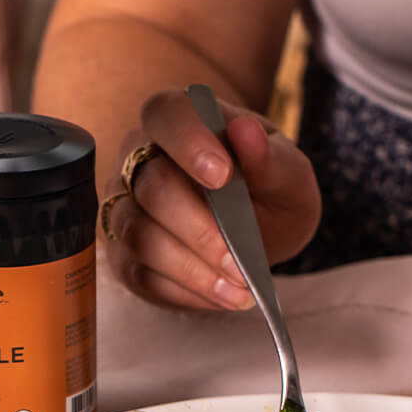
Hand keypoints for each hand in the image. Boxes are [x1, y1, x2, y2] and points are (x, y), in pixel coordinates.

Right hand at [102, 87, 320, 310]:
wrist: (259, 224)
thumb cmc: (267, 189)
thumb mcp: (288, 173)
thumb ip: (270, 157)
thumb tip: (245, 131)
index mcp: (177, 120)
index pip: (166, 114)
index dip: (188, 143)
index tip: (223, 176)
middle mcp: (138, 159)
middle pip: (151, 187)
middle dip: (199, 229)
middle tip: (241, 261)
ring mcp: (125, 207)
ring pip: (139, 236)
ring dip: (192, 268)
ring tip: (239, 288)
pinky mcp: (124, 253)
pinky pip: (138, 274)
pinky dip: (184, 290)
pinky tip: (221, 296)